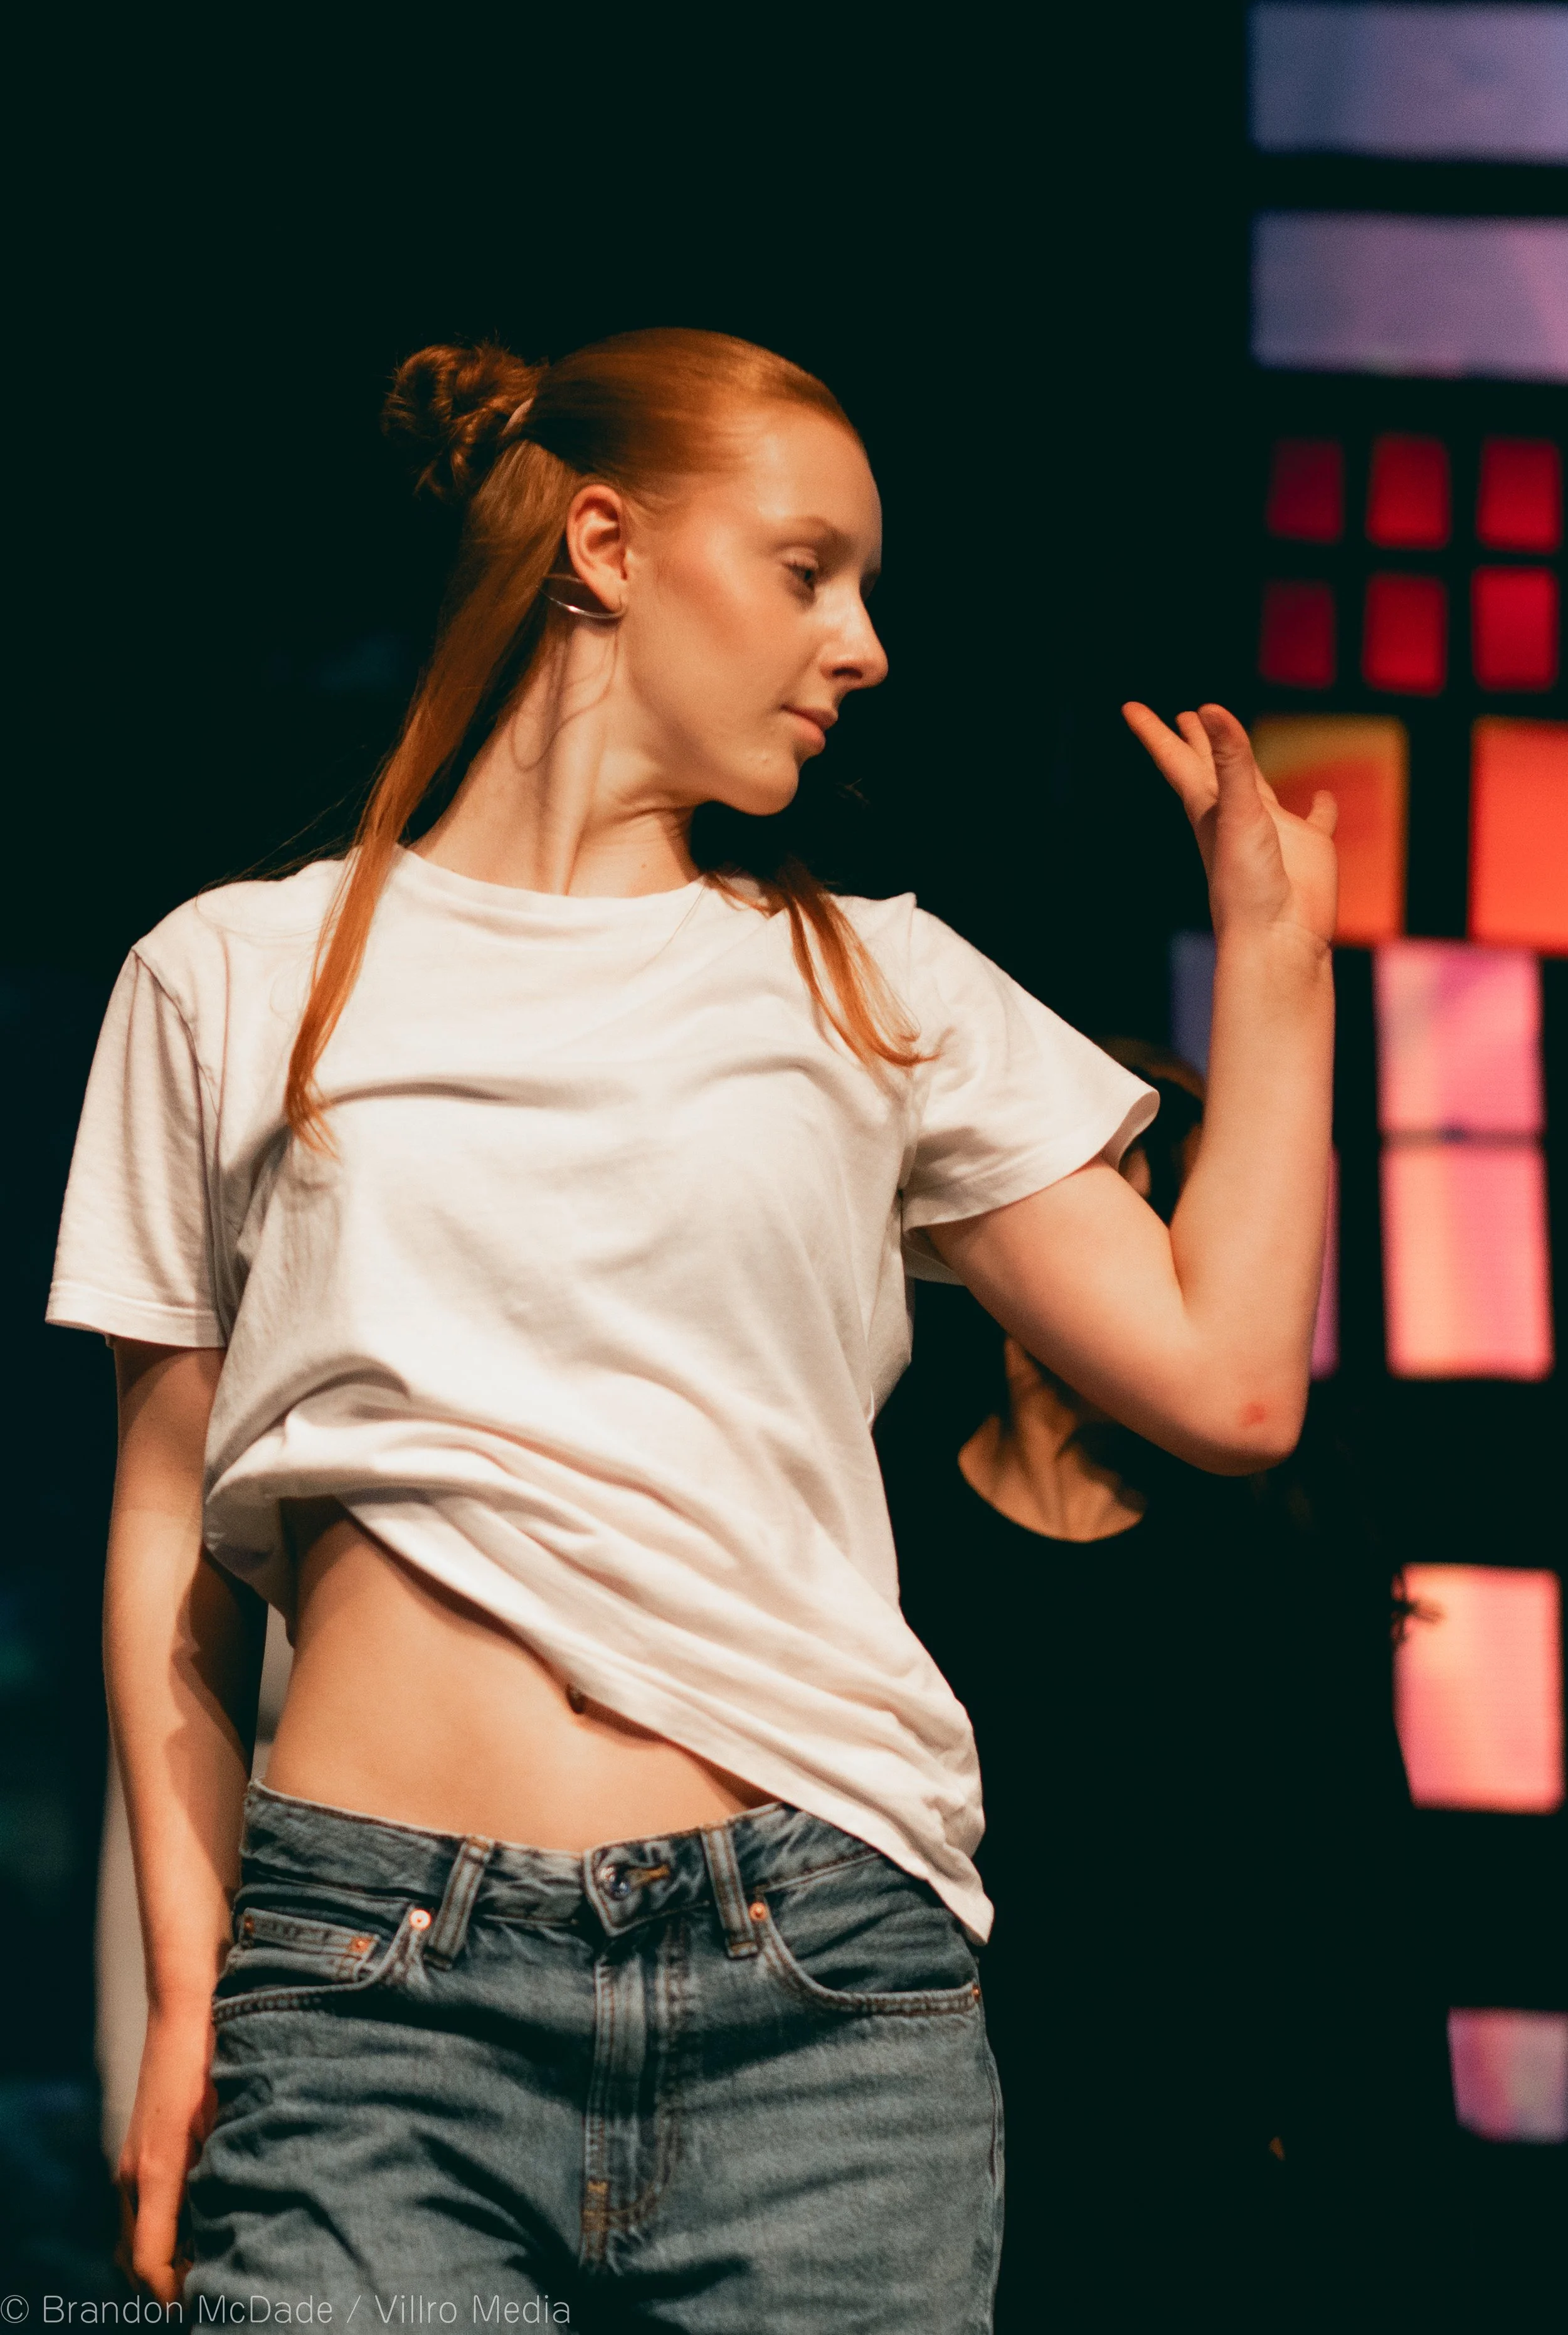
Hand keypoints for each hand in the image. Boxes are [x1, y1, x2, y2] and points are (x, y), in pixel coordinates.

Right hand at [117, 2002, 216, 2300]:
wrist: (186, 2006)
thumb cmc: (214, 2057)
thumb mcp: (228, 2116)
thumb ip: (227, 2172)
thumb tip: (240, 2224)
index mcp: (156, 2173)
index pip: (150, 2262)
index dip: (174, 2293)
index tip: (206, 2302)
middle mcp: (134, 2174)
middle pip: (137, 2259)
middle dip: (169, 2282)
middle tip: (215, 2288)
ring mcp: (132, 2161)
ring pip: (137, 2235)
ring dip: (164, 2258)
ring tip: (210, 2263)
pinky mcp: (139, 2149)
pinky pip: (141, 2209)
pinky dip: (161, 2231)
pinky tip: (198, 2225)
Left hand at [1122, 700, 1337, 947]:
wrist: (1280, 940)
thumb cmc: (1248, 884)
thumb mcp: (1238, 813)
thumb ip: (1230, 760)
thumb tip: (1210, 709)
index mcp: (1209, 809)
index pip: (1177, 760)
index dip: (1154, 733)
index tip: (1129, 708)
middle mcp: (1237, 816)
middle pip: (1212, 768)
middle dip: (1196, 742)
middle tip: (1185, 715)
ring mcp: (1273, 832)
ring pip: (1258, 787)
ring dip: (1247, 766)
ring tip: (1240, 744)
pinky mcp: (1307, 848)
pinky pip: (1315, 821)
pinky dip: (1319, 808)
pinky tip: (1322, 799)